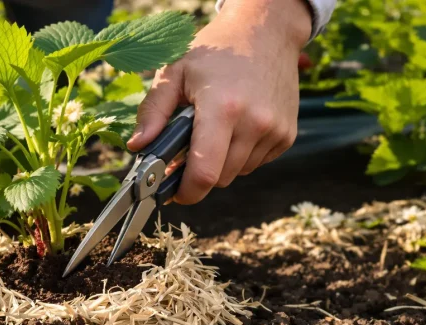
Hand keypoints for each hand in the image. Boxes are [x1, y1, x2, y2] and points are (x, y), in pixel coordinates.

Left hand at [127, 0, 311, 204]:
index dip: (187, 192)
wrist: (266, 30)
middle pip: (220, 178)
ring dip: (221, 163)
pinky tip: (236, 127)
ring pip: (238, 173)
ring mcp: (275, 130)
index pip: (205, 173)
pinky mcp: (288, 134)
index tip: (173, 193)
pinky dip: (241, 155)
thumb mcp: (175, 72)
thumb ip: (153, 111)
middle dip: (200, 173)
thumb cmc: (216, 49)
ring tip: (214, 131)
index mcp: (223, 109)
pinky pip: (256, 163)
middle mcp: (255, 123)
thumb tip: (137, 146)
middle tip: (187, 151)